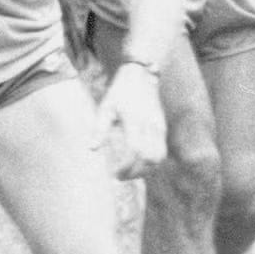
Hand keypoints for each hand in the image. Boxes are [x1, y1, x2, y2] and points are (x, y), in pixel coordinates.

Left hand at [91, 63, 165, 178]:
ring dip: (145, 170)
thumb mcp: (105, 108)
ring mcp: (159, 126)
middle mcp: (150, 124)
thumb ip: (99, 129)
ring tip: (128, 173)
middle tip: (120, 177)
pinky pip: (162, 151)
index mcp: (134, 120)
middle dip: (136, 172)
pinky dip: (152, 163)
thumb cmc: (119, 93)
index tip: (115, 174)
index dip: (127, 167)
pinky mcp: (162, 128)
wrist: (139, 77)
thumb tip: (92, 150)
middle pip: (150, 158)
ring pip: (159, 157)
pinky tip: (138, 164)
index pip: (135, 151)